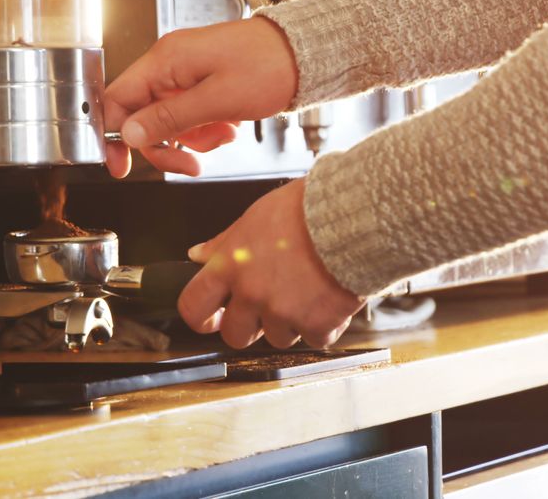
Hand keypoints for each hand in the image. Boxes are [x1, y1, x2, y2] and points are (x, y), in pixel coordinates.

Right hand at [103, 18, 298, 177]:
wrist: (304, 55)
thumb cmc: (268, 66)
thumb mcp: (217, 100)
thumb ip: (169, 119)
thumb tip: (129, 134)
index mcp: (165, 61)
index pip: (116, 100)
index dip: (114, 135)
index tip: (121, 166)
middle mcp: (170, 65)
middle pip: (142, 117)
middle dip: (167, 146)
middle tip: (191, 165)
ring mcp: (187, 75)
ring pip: (168, 122)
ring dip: (193, 139)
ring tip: (223, 134)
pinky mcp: (204, 84)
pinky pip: (190, 117)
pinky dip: (207, 129)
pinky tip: (228, 126)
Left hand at [180, 178, 362, 348]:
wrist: (354, 215)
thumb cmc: (308, 208)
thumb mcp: (256, 216)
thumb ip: (225, 242)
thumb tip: (198, 255)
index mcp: (231, 266)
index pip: (193, 307)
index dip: (201, 318)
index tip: (212, 318)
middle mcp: (252, 294)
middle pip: (235, 335)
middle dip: (250, 326)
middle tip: (270, 306)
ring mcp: (284, 312)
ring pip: (278, 338)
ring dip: (291, 323)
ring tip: (309, 292)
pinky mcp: (317, 324)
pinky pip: (315, 339)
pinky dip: (324, 325)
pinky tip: (331, 299)